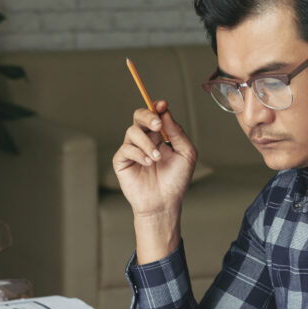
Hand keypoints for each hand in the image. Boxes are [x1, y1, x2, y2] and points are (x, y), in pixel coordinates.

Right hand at [112, 101, 197, 261]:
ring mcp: (132, 150)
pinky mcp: (122, 161)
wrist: (164, 202)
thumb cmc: (176, 181)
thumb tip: (165, 114)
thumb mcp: (186, 153)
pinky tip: (147, 163)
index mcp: (160, 136)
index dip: (157, 107)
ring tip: (157, 158)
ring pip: (132, 131)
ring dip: (147, 142)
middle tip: (157, 125)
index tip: (163, 106)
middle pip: (139, 116)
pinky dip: (138, 153)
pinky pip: (125, 148)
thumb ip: (177, 132)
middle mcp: (145, 140)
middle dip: (148, 116)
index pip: (155, 115)